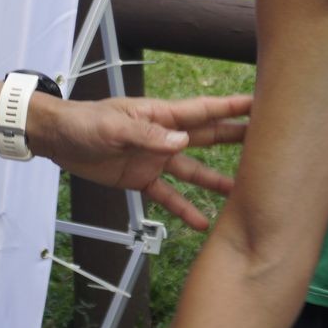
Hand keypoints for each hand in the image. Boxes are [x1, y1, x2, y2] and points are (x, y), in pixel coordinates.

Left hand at [35, 95, 246, 229]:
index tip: (261, 104)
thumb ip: (146, 136)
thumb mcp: (113, 128)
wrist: (58, 139)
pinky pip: (168, 196)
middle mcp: (164, 137)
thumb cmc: (84, 123)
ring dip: (217, 180)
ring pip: (194, 170)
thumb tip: (182, 142)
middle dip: (237, 139)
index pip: (203, 111)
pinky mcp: (142, 179)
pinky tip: (201, 223)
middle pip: (208, 138)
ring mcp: (155, 159)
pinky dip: (184, 208)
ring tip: (244, 192)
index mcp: (160, 116)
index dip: (232, 108)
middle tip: (270, 144)